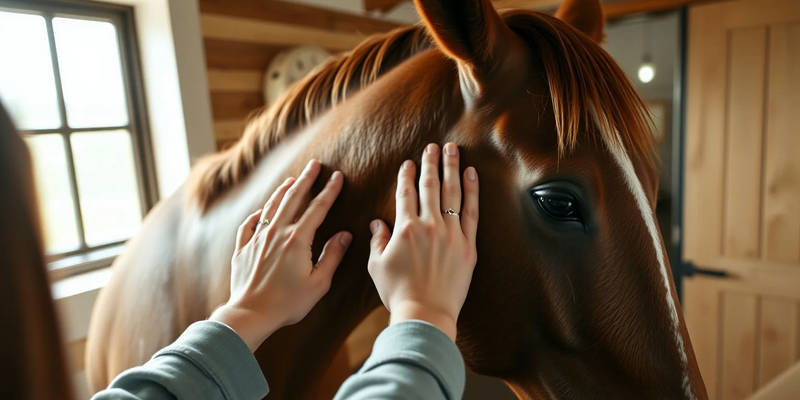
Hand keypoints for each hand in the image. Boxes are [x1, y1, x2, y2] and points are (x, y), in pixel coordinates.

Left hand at [210, 160, 351, 351]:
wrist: (250, 313)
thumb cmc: (287, 303)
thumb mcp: (318, 283)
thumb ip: (332, 256)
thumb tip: (345, 235)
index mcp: (298, 240)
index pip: (318, 208)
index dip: (329, 191)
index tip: (337, 176)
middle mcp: (277, 233)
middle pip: (293, 198)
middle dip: (306, 180)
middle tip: (314, 164)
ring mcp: (257, 239)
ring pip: (271, 207)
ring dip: (283, 191)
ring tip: (291, 180)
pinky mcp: (243, 249)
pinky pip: (249, 225)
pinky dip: (257, 215)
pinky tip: (261, 212)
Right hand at [368, 143, 478, 340]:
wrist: (425, 314)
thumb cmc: (398, 293)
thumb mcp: (377, 266)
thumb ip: (377, 240)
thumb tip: (377, 222)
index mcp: (405, 228)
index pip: (406, 193)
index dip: (407, 175)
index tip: (408, 163)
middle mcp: (429, 226)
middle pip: (431, 186)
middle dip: (431, 163)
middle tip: (433, 146)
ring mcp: (451, 234)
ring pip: (453, 192)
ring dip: (452, 167)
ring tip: (452, 150)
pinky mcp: (468, 245)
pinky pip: (471, 211)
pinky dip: (472, 191)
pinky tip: (472, 174)